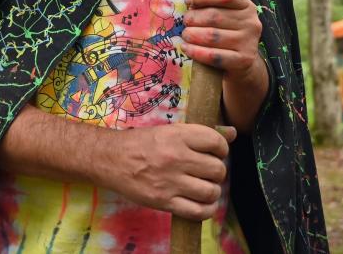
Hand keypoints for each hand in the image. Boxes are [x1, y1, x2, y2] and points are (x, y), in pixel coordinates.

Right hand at [104, 123, 236, 220]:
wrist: (109, 159)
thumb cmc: (140, 143)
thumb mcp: (168, 131)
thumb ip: (201, 133)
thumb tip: (232, 133)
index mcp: (177, 136)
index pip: (216, 142)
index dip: (221, 148)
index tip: (215, 152)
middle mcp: (176, 158)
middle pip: (217, 169)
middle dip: (217, 171)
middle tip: (207, 171)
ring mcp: (170, 182)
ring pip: (211, 191)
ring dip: (212, 191)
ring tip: (204, 186)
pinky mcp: (164, 202)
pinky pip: (198, 212)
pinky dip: (206, 210)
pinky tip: (203, 204)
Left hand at [180, 0, 263, 83]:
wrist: (241, 61)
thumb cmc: (224, 30)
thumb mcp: (218, 11)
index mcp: (246, 5)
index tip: (188, 1)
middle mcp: (251, 22)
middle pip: (214, 16)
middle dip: (193, 18)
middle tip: (186, 22)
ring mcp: (249, 42)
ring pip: (212, 36)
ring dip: (192, 35)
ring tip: (186, 35)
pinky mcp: (243, 60)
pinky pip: (214, 56)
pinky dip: (196, 52)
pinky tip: (186, 48)